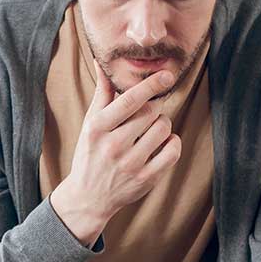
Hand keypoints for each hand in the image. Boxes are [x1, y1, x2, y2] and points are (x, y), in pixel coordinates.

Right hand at [48, 64, 182, 244]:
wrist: (88, 198)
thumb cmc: (90, 154)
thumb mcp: (90, 124)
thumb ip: (101, 93)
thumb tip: (101, 63)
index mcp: (98, 127)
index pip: (130, 99)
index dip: (152, 84)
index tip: (167, 75)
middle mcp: (113, 145)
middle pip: (151, 111)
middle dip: (154, 108)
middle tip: (148, 114)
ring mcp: (130, 164)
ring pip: (163, 129)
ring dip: (163, 124)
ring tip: (153, 129)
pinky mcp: (145, 179)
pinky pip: (172, 151)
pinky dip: (173, 143)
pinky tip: (164, 143)